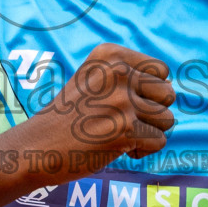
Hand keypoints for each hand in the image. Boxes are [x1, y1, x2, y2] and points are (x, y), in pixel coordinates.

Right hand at [20, 43, 176, 182]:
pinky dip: (142, 151)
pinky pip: (159, 142)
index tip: (122, 102)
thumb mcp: (92, 80)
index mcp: (110, 55)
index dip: (148, 91)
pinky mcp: (126, 131)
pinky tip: (116, 148)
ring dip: (147, 133)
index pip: (161, 70)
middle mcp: (118, 72)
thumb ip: (129, 76)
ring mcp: (122, 101)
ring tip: (117, 134)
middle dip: (152, 112)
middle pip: (168, 94)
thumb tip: (171, 86)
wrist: (36, 147)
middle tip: (121, 121)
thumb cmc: (68, 117)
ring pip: (167, 120)